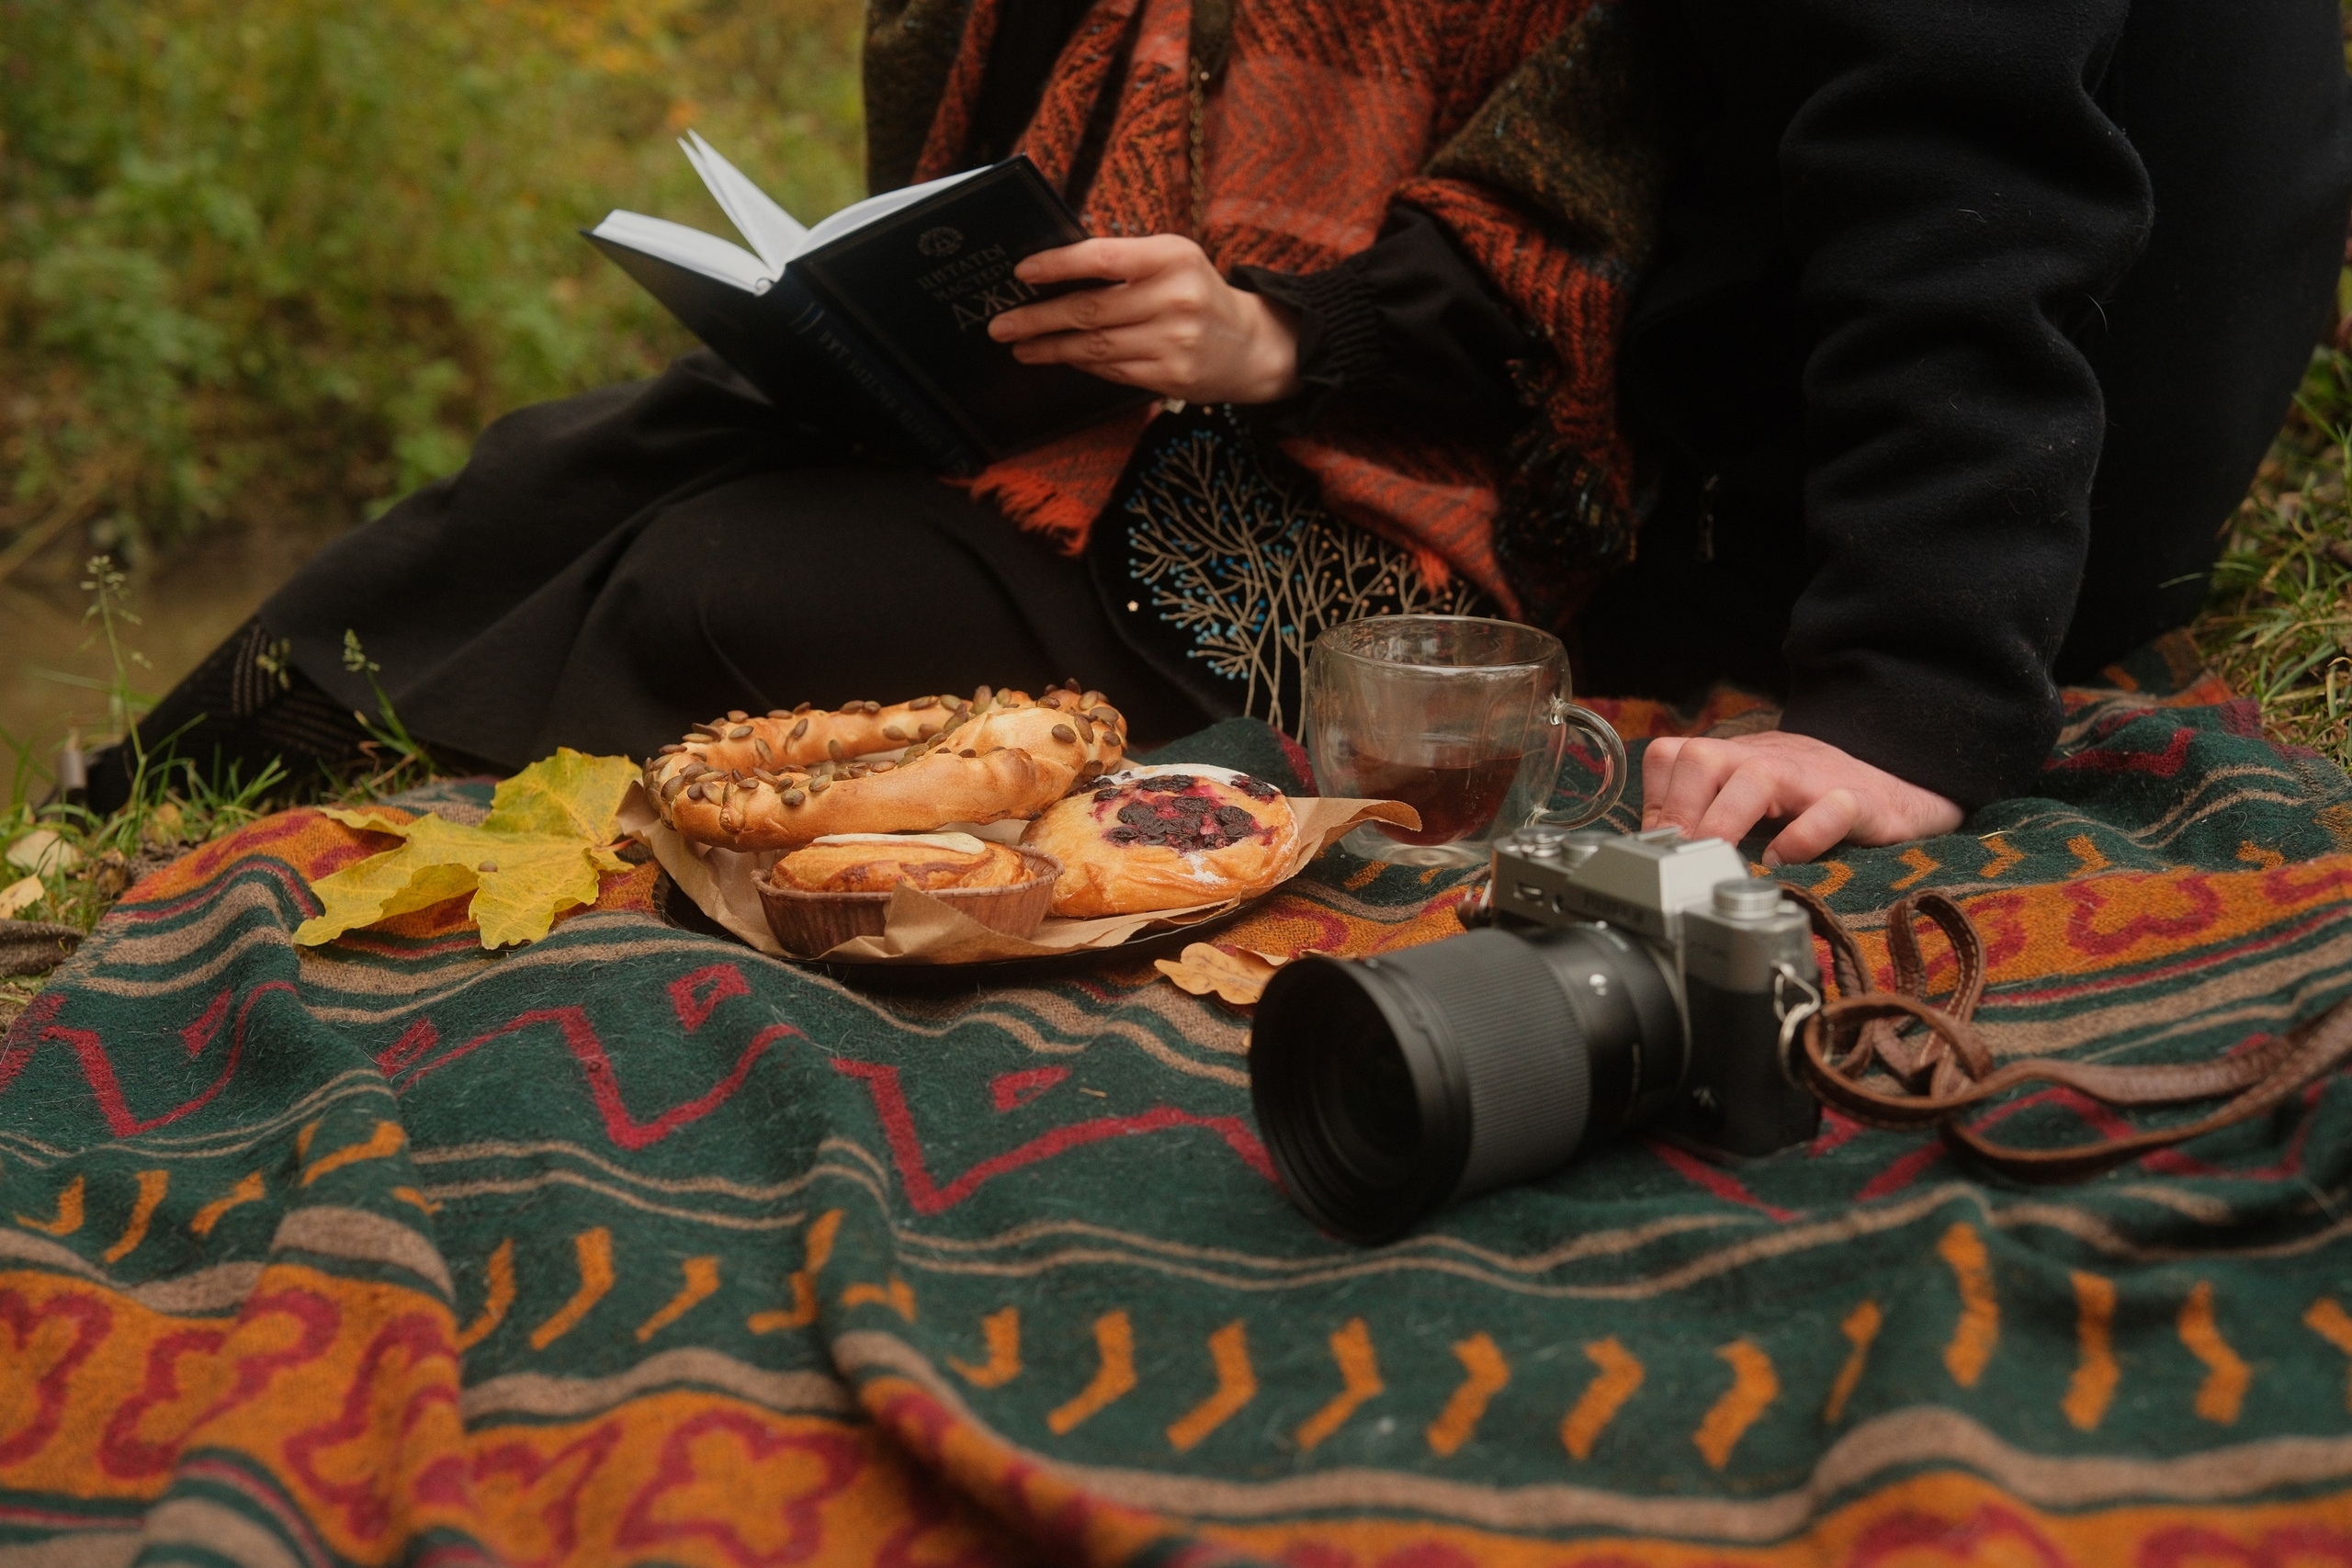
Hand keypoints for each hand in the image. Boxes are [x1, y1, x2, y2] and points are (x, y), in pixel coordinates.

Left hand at [987, 235, 1301, 403]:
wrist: (1251, 345)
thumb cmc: (1197, 293)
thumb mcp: (1172, 260)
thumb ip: (1123, 261)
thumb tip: (1053, 272)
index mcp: (1173, 257)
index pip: (1103, 257)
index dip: (1058, 265)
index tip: (1022, 273)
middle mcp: (1176, 298)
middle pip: (1090, 309)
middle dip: (1038, 318)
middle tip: (1001, 325)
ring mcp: (1174, 341)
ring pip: (1095, 345)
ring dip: (1051, 347)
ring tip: (1020, 346)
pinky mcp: (1171, 376)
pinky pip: (1111, 369)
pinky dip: (1081, 363)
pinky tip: (1060, 358)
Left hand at [1640, 730, 1963, 865]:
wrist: (1898, 785)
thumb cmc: (1812, 796)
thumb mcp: (1750, 794)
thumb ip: (1707, 810)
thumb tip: (1655, 853)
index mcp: (1735, 758)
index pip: (1672, 756)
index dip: (1655, 800)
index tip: (1656, 846)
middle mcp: (1765, 760)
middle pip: (1702, 757)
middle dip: (1681, 808)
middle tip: (1681, 856)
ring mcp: (1810, 778)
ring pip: (1757, 777)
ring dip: (1725, 820)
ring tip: (1719, 859)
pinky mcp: (1858, 802)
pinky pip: (1829, 810)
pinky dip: (1803, 838)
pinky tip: (1784, 864)